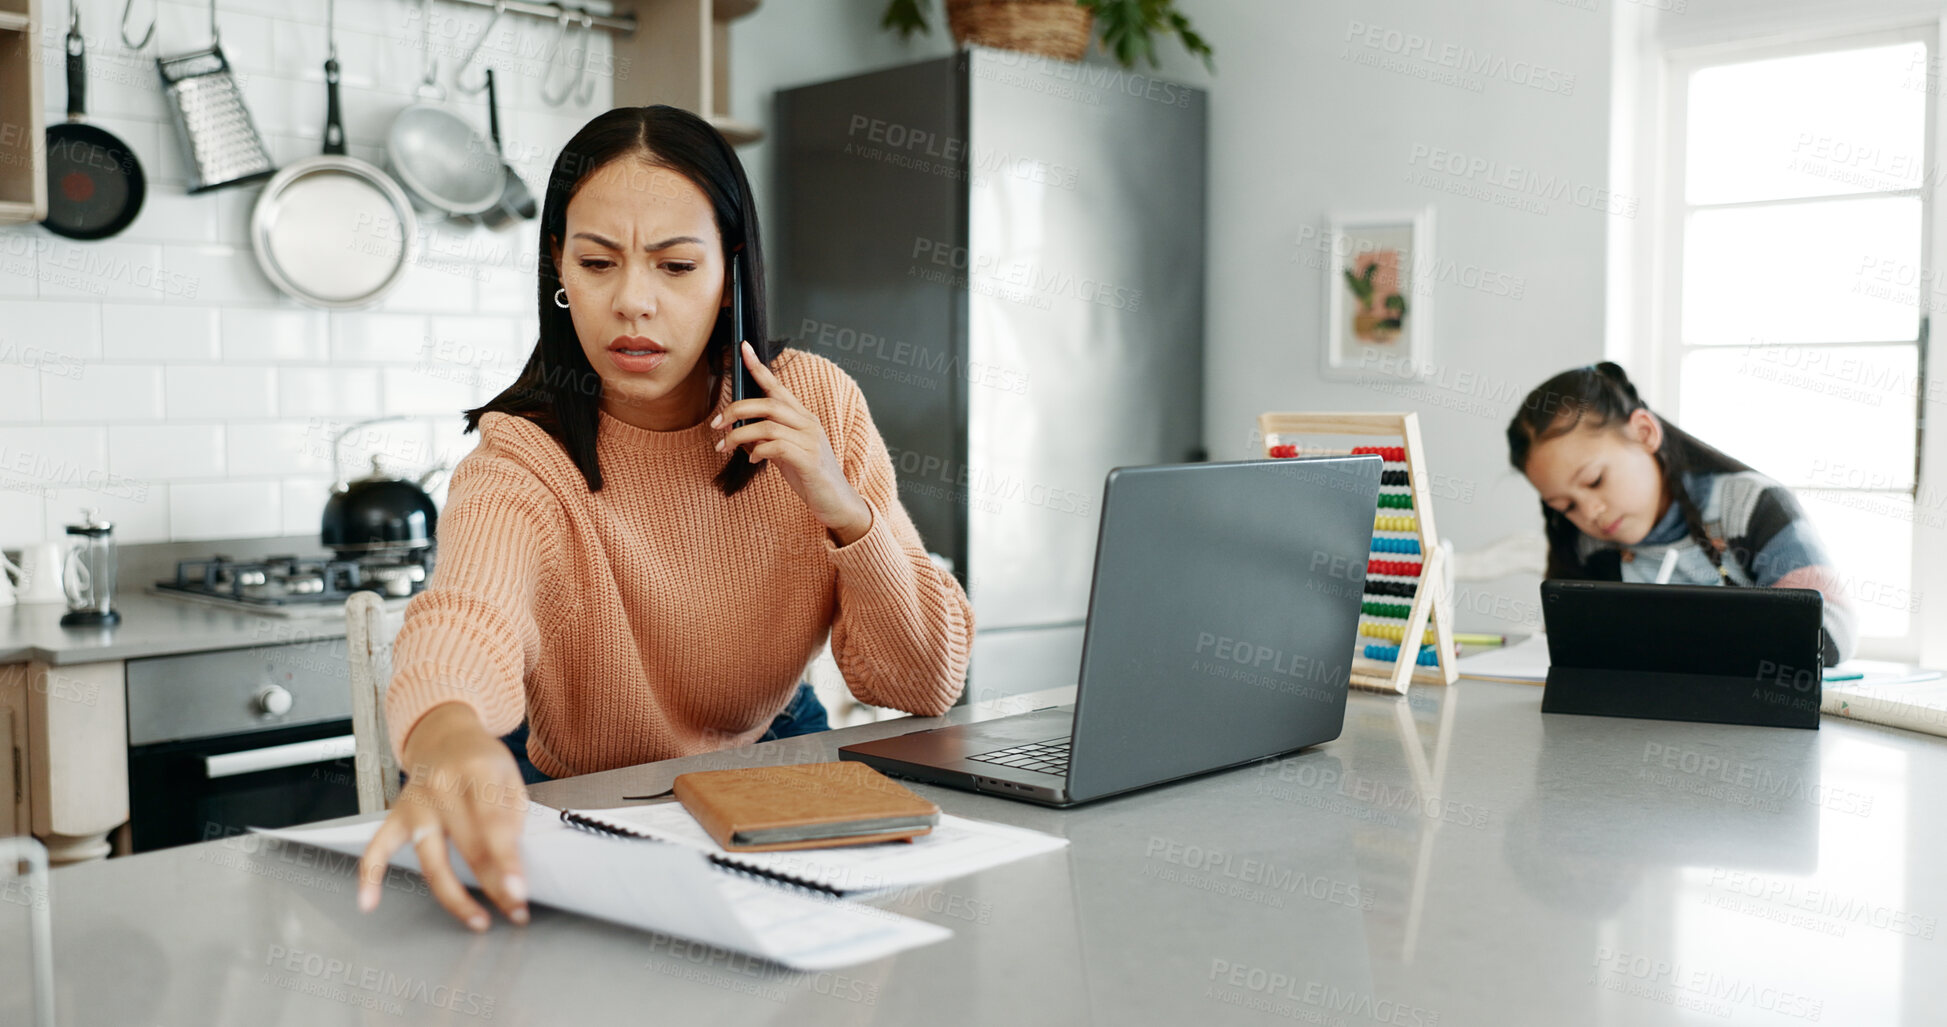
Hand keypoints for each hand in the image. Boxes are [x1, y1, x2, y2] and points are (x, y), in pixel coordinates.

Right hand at [356, 701, 530, 930]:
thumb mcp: (510, 777)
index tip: (518, 893)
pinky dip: (369, 876)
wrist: (445, 737)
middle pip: (468, 847)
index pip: (494, 825)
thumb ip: (513, 817)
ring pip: (431, 860)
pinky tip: (368, 902)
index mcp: (477, 771)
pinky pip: (376, 848)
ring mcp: (415, 803)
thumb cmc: (482, 762)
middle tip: (516, 911)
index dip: (506, 863)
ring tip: (478, 920)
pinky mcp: (395, 816)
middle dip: (494, 885)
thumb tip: (512, 866)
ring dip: (455, 897)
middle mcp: (442, 786)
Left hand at [713, 341, 873, 544]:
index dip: (759, 366)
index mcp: (803, 417)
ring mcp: (811, 440)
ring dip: (739, 435)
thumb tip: (736, 433)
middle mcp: (808, 423)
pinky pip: (776, 447)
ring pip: (767, 425)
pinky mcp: (809, 460)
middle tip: (716, 425)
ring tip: (724, 446)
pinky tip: (753, 460)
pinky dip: (757, 451)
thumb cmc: (809, 476)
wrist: (836, 502)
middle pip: (768, 403)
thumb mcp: (785, 453)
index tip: (743, 347)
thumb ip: (765, 439)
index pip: (778, 386)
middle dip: (736, 410)